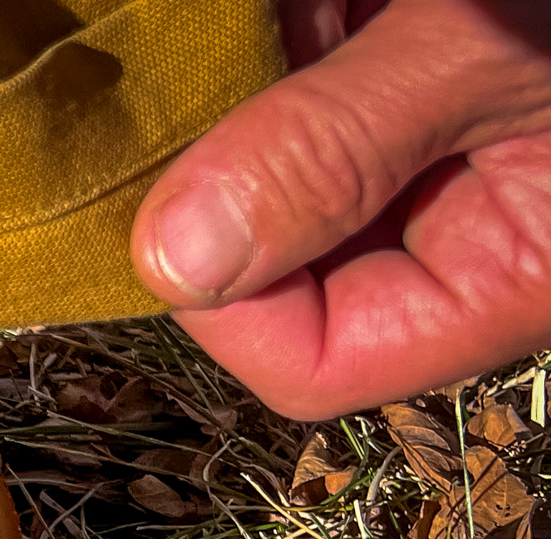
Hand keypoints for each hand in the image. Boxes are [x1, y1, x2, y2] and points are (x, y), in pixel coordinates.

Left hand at [129, 0, 550, 419]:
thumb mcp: (487, 49)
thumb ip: (336, 148)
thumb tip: (178, 259)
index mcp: (509, 270)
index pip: (312, 363)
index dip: (224, 302)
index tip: (171, 195)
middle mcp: (465, 228)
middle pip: (278, 261)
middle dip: (217, 170)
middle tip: (183, 81)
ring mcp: (439, 148)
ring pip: (276, 159)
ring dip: (236, 86)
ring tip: (256, 27)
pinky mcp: (423, 70)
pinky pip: (313, 72)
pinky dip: (279, 33)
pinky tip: (258, 13)